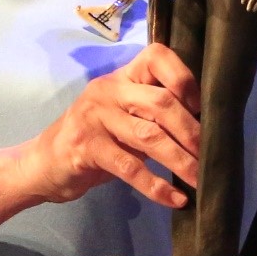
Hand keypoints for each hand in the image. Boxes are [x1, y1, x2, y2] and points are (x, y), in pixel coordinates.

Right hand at [25, 41, 201, 208]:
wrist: (44, 163)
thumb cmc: (96, 138)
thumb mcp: (125, 116)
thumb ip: (156, 113)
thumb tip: (208, 130)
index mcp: (123, 77)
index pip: (157, 57)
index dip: (185, 79)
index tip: (203, 108)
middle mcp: (108, 90)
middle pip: (161, 102)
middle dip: (192, 132)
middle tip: (212, 157)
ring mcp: (95, 118)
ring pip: (150, 136)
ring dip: (181, 161)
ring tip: (201, 180)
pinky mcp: (86, 148)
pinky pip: (131, 168)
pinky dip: (157, 186)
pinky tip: (176, 198)